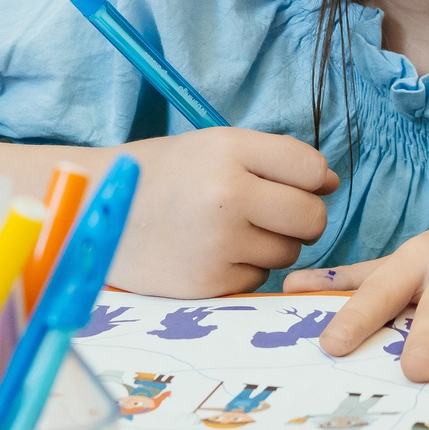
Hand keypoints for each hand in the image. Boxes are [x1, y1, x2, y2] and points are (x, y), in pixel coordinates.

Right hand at [107, 129, 337, 296]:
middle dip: (301, 218)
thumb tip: (331, 183)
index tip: (292, 184)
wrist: (97, 211)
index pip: (311, 169)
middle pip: (312, 218)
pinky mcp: (209, 283)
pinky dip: (245, 268)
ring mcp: (218, 244)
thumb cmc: (165, 175)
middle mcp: (227, 195)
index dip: (311, 179)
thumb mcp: (215, 147)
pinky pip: (258, 279)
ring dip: (273, 245)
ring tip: (231, 230)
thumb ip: (276, 159)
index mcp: (229, 150)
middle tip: (270, 213)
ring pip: (289, 253)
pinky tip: (212, 252)